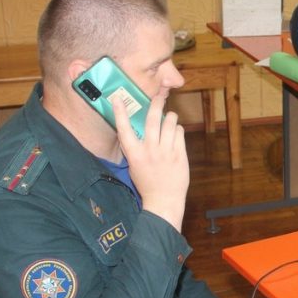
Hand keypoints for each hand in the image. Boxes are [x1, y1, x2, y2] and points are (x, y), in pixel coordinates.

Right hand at [114, 92, 188, 230]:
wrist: (164, 200)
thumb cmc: (147, 183)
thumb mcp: (133, 166)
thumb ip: (133, 148)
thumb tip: (132, 131)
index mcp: (134, 154)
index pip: (124, 129)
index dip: (120, 112)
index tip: (117, 98)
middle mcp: (150, 150)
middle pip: (153, 120)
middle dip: (156, 105)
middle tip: (158, 97)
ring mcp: (166, 152)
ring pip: (170, 123)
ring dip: (170, 117)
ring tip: (170, 117)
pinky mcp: (180, 154)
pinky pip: (180, 133)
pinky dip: (178, 129)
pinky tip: (175, 133)